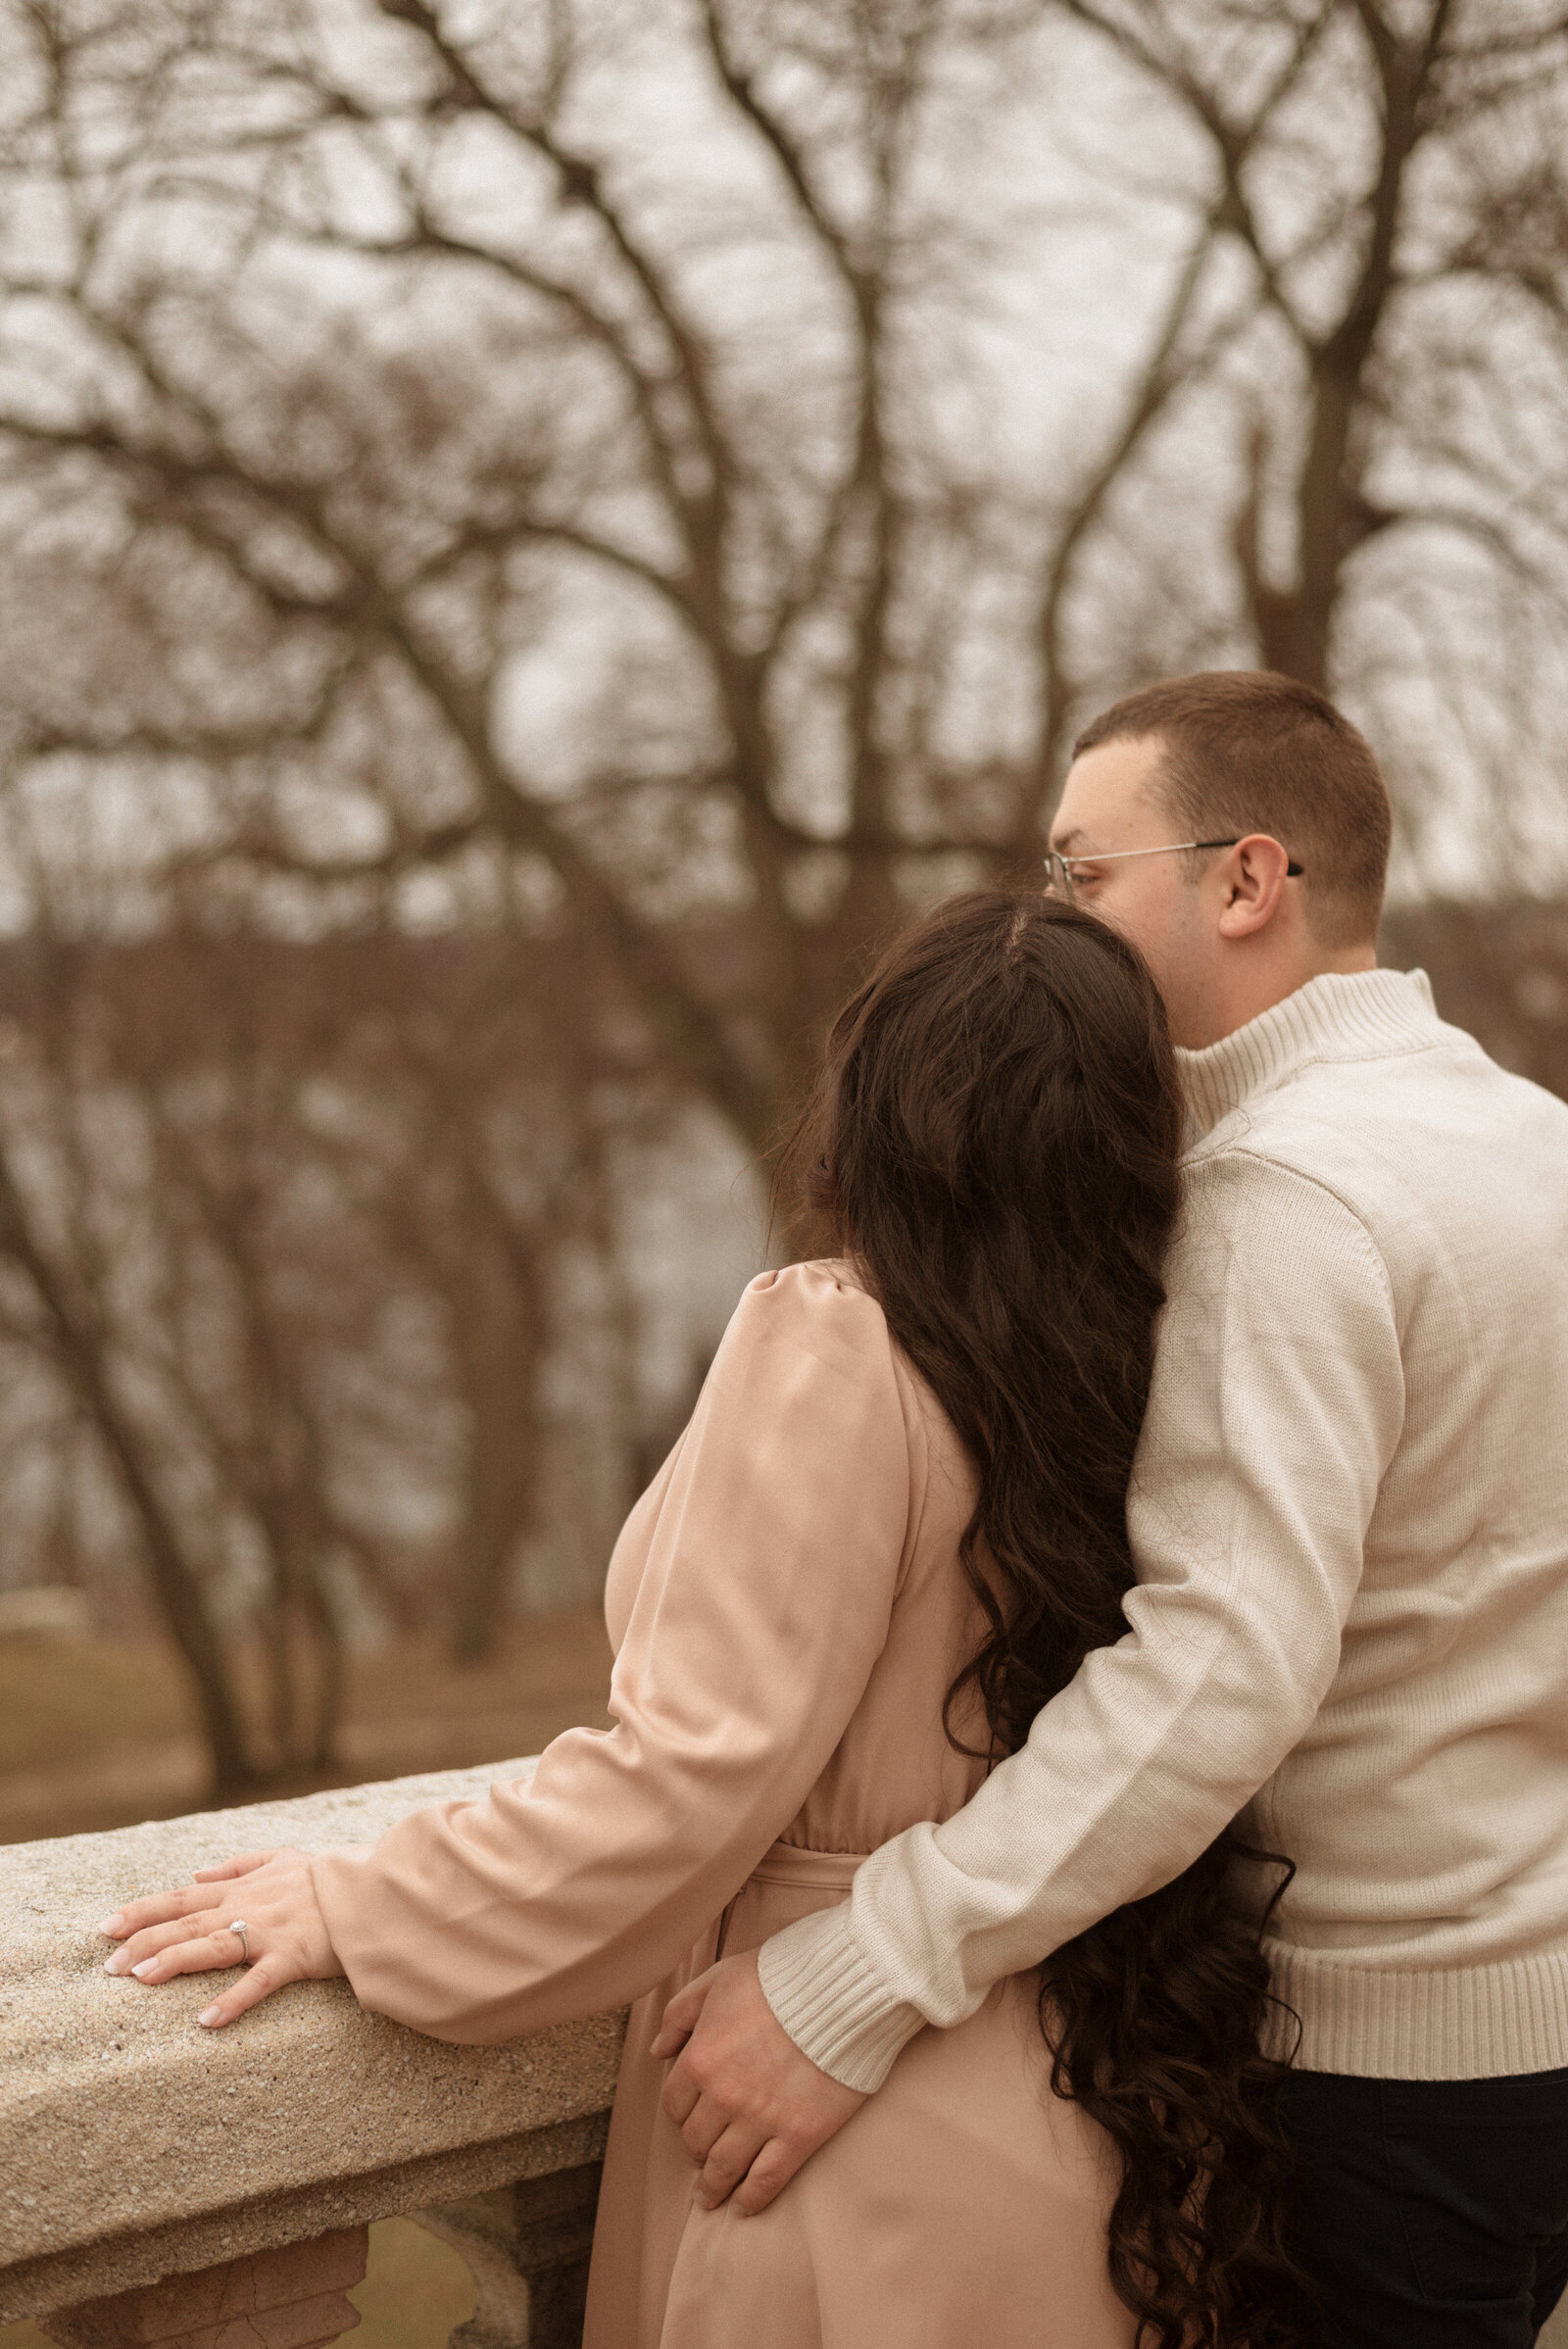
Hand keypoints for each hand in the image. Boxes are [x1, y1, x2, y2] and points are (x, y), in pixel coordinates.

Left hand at [97, 1847, 347, 2027]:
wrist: (374, 1889)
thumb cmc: (329, 1876)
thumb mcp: (283, 1857)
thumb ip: (238, 1864)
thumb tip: (196, 1874)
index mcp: (243, 1887)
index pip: (181, 1898)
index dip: (142, 1911)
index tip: (106, 1926)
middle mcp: (249, 1907)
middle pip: (186, 1924)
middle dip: (143, 1942)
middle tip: (108, 1966)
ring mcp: (270, 1932)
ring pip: (213, 1946)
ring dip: (174, 1961)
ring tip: (140, 1979)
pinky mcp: (294, 1957)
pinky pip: (259, 1982)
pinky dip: (233, 2000)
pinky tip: (206, 2021)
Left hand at [651, 1949, 865, 2214]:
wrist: (840, 1988)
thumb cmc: (779, 1976)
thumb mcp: (718, 1979)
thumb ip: (681, 2014)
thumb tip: (658, 2049)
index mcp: (701, 2058)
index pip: (675, 2104)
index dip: (681, 2114)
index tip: (691, 2119)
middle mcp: (724, 2096)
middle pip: (696, 2140)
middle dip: (696, 2149)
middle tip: (703, 2155)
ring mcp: (761, 2120)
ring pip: (724, 2167)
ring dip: (713, 2186)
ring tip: (711, 2198)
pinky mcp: (799, 2135)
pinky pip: (766, 2180)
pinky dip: (751, 2199)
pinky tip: (743, 2207)